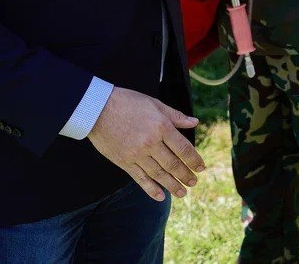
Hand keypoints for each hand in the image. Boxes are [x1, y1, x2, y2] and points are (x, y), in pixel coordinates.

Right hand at [87, 86, 203, 200]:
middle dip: (185, 175)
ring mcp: (136, 154)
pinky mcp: (124, 162)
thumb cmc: (128, 102)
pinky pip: (140, 179)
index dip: (194, 159)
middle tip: (194, 182)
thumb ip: (175, 116)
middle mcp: (151, 143)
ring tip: (182, 193)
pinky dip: (151, 189)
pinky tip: (160, 197)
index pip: (183, 148)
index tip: (201, 168)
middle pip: (173, 164)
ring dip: (172, 185)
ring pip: (158, 174)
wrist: (97, 109)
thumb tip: (194, 122)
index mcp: (161, 127)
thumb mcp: (155, 104)